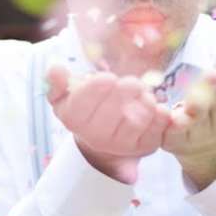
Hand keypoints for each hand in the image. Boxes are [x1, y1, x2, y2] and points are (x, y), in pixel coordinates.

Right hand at [47, 65, 170, 182]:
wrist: (104, 141)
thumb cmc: (85, 112)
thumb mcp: (64, 98)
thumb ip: (57, 83)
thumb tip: (55, 69)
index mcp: (75, 119)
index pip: (86, 100)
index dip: (99, 85)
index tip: (108, 78)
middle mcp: (97, 136)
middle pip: (118, 104)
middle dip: (128, 87)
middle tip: (131, 84)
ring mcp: (123, 144)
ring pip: (142, 113)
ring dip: (146, 98)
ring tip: (140, 95)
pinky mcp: (146, 147)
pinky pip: (159, 123)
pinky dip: (160, 110)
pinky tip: (152, 107)